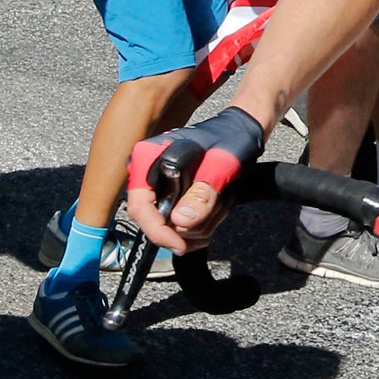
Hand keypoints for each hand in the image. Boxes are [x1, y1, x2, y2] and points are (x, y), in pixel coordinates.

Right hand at [125, 107, 267, 252]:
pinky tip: (216, 207)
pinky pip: (182, 223)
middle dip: (187, 228)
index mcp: (148, 159)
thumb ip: (202, 193)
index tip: (180, 245)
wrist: (239, 133)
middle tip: (216, 212)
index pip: (139, 208)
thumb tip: (181, 222)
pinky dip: (202, 223)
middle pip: (155, 221)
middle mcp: (146, 174)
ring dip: (200, 224)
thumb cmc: (230, 139)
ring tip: (220, 203)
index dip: (158, 231)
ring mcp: (158, 186)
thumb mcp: (221, 165)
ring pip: (172, 226)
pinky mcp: (170, 195)